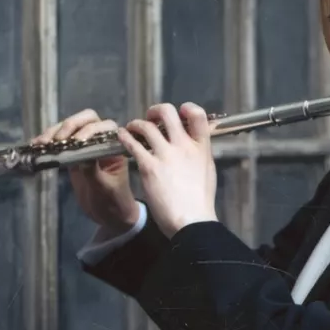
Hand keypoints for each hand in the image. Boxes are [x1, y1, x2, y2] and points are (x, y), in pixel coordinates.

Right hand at [32, 109, 138, 233]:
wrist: (109, 215)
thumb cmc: (113, 201)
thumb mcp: (104, 188)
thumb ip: (93, 171)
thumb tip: (81, 155)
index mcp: (115, 147)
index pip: (105, 127)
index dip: (90, 130)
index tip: (77, 141)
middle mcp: (101, 141)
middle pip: (86, 119)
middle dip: (69, 125)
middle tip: (56, 140)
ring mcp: (86, 146)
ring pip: (70, 128)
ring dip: (54, 132)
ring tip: (41, 143)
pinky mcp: (72, 154)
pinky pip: (60, 142)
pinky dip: (48, 141)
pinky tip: (36, 145)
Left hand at [116, 102, 217, 237]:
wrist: (191, 220)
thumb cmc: (200, 202)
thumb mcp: (207, 172)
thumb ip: (200, 155)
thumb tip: (194, 146)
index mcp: (201, 147)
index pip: (198, 114)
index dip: (187, 108)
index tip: (179, 114)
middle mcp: (183, 146)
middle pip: (168, 113)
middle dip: (156, 111)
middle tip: (151, 118)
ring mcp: (165, 155)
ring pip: (146, 126)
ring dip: (136, 124)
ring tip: (132, 128)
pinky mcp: (149, 166)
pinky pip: (132, 144)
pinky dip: (125, 137)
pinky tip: (122, 137)